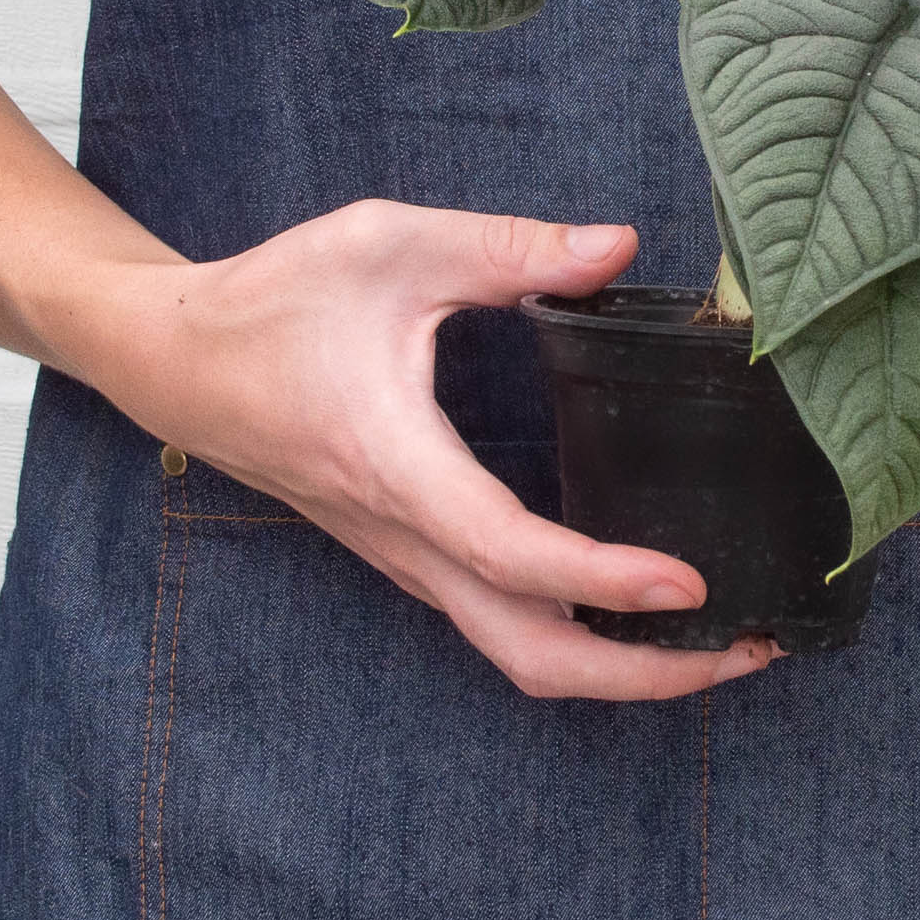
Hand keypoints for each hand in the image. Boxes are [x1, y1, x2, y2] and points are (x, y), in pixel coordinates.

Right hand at [89, 198, 786, 700]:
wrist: (174, 360)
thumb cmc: (273, 301)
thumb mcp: (388, 244)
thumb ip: (506, 247)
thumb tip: (619, 247)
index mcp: (398, 466)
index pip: (514, 553)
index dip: (606, 579)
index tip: (691, 583)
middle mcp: (405, 536)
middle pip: (530, 655)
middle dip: (642, 675)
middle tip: (745, 651)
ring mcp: (404, 557)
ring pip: (516, 652)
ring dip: (619, 665)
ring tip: (715, 640)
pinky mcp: (407, 552)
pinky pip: (498, 620)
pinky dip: (577, 633)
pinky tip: (633, 599)